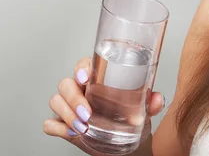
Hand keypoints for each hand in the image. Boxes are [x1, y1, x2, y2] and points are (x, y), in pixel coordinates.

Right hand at [43, 57, 164, 154]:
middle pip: (66, 84)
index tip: (86, 77)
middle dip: (74, 98)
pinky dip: (58, 127)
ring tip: (83, 126)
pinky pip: (50, 123)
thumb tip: (156, 99)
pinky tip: (72, 132)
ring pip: (56, 101)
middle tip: (88, 112)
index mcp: (98, 79)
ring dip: (67, 114)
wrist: (128, 145)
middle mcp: (81, 90)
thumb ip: (151, 103)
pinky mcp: (63, 125)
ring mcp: (70, 107)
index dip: (81, 68)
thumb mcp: (143, 110)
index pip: (84, 65)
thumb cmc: (132, 118)